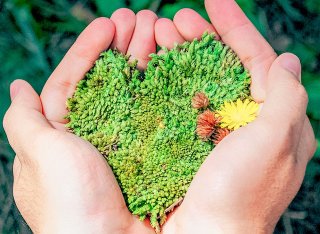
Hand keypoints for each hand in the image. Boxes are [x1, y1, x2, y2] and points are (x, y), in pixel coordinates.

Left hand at [4, 9, 157, 233]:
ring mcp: (126, 142)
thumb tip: (18, 86)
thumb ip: (24, 121)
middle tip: (141, 18)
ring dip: (143, 58)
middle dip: (122, 46)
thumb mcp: (40, 155)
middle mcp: (95, 135)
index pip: (74, 80)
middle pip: (108, 80)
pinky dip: (160, 88)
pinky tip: (169, 64)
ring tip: (157, 28)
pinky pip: (154, 112)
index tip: (108, 24)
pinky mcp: (151, 152)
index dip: (89, 50)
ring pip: (134, 91)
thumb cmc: (69, 202)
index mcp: (62, 133)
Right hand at [155, 0, 315, 232]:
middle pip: (228, 67)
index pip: (259, 60)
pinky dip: (174, 86)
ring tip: (161, 36)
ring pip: (205, 84)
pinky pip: (188, 106)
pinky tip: (159, 72)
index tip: (213, 1)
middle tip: (176, 19)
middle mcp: (250, 124)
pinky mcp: (197, 145)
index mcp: (276, 120)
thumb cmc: (241, 194)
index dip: (237, 28)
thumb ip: (286, 97)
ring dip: (184, 57)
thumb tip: (288, 58)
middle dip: (204, 39)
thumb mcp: (274, 142)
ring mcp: (221, 134)